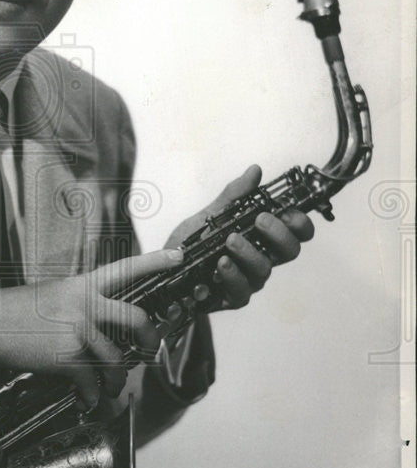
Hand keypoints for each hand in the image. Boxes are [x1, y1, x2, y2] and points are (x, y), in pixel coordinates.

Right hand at [0, 249, 182, 408]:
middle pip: (137, 319)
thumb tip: (102, 329)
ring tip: (111, 387)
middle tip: (151, 349)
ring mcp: (78, 331)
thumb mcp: (55, 295)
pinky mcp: (66, 357)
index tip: (178, 255)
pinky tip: (87, 399)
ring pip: (117, 361)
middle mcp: (86, 305)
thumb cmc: (16, 311)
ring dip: (116, 381)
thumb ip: (81, 304)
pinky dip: (91, 397)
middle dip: (151, 340)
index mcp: (84, 286)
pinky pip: (91, 383)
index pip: (126, 269)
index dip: (156, 261)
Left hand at [166, 164, 314, 311]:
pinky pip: (242, 289)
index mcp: (263, 236)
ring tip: (231, 240)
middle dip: (280, 233)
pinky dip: (232, 274)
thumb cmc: (194, 243)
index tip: (286, 211)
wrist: (167, 270)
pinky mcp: (234, 296)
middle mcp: (262, 257)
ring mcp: (250, 278)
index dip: (300, 222)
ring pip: (264, 269)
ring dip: (249, 252)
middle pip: (290, 251)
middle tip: (261, 220)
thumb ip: (234, 196)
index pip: (296, 231)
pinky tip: (221, 263)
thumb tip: (255, 171)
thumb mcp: (210, 215)